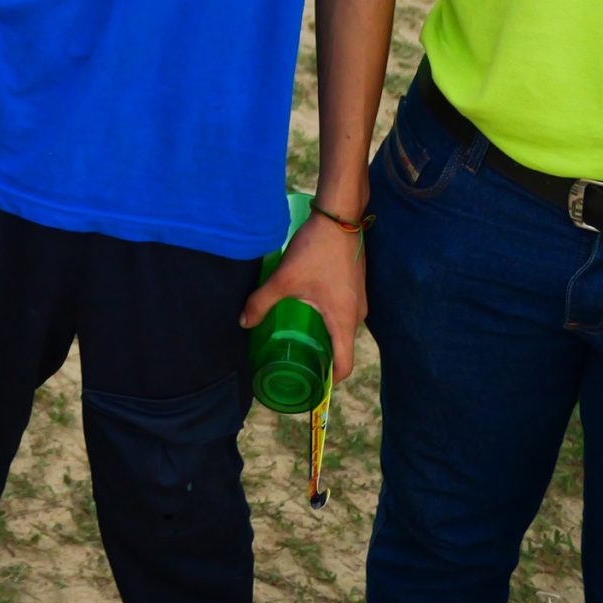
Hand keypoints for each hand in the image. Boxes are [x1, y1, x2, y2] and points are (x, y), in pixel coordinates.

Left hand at [241, 214, 366, 383]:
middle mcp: (357, 315)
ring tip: (297, 339)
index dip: (327, 382)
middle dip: (320, 360)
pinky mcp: (354, 288)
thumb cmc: (316, 249)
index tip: (308, 385)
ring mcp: (359, 301)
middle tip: (295, 362)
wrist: (339, 216)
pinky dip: (327, 321)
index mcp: (345, 321)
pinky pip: (342, 315)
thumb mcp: (285, 279)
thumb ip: (262, 302)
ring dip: (323, 339)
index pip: (344, 366)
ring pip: (341, 331)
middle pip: (341, 350)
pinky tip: (307, 312)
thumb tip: (243, 323)